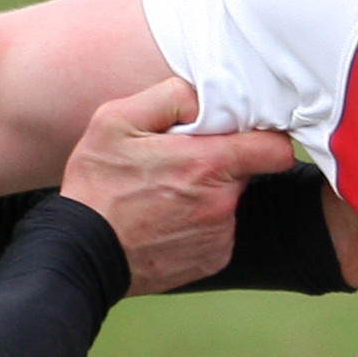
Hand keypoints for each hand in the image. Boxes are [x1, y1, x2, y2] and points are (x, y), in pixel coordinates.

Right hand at [60, 78, 295, 294]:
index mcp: (208, 165)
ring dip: (207, 196)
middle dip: (220, 164)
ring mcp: (219, 236)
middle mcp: (222, 204)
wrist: (81, 253)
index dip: (263, 138)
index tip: (242, 136)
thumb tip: (203, 97)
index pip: (276, 149)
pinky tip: (165, 222)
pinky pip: (217, 232)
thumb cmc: (96, 187)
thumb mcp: (115, 121)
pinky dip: (198, 225)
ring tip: (164, 197)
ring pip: (229, 203)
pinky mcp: (213, 260)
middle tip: (178, 164)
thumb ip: (169, 97)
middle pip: (245, 173)